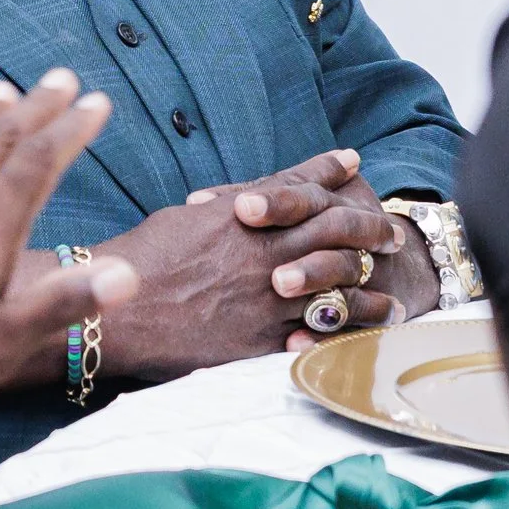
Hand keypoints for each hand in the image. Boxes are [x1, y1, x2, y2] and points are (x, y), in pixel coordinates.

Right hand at [84, 150, 403, 378]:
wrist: (116, 312)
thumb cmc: (140, 259)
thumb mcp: (185, 217)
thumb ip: (228, 206)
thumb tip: (255, 196)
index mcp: (243, 220)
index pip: (302, 189)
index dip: (333, 176)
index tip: (356, 167)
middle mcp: (264, 255)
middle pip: (335, 237)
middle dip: (370, 232)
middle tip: (391, 235)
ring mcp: (266, 300)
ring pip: (337, 292)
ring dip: (370, 295)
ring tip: (392, 300)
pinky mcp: (259, 341)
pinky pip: (315, 338)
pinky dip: (342, 337)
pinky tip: (359, 339)